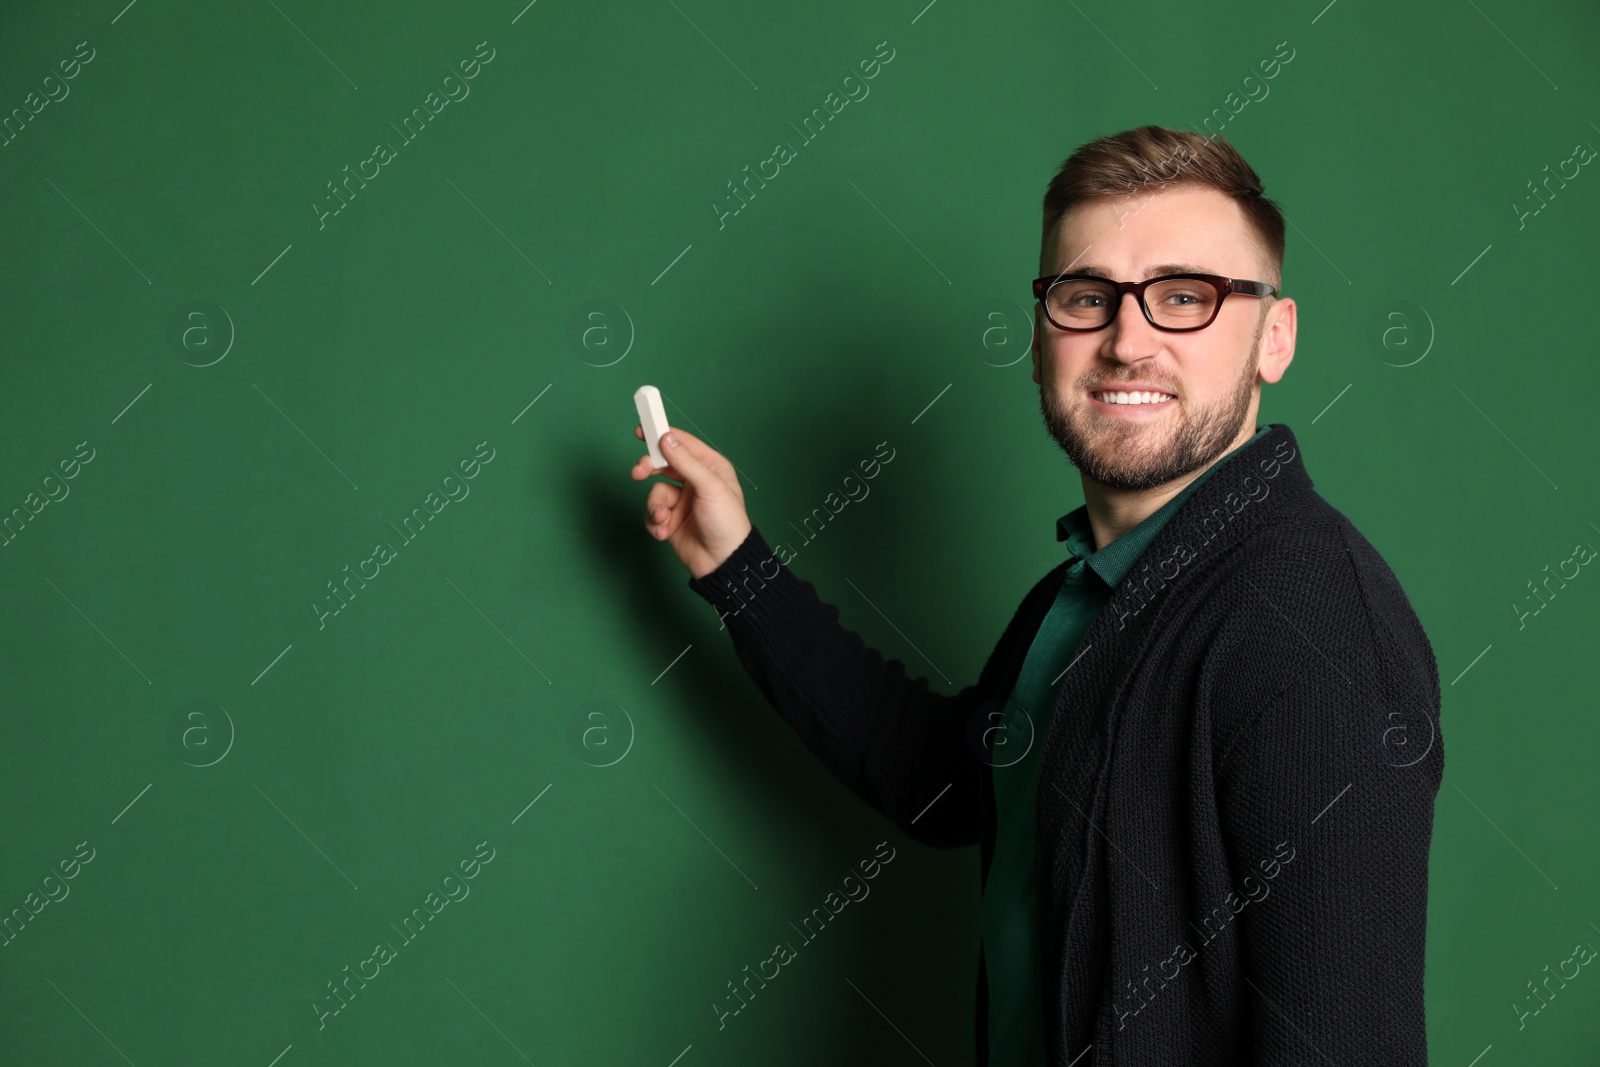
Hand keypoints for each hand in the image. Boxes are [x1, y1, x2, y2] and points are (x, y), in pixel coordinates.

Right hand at [631, 425, 752, 579]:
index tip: (642, 430)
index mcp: (710, 467)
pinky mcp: (671, 519)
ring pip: (655, 492)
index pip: (682, 444)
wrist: (722, 563)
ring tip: (662, 519)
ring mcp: (682, 501)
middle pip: (663, 465)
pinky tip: (665, 532)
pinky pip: (652, 513)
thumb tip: (666, 438)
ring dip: (655, 506)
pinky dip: (655, 522)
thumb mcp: (710, 487)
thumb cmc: (727, 523)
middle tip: (637, 472)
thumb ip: (686, 462)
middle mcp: (694, 481)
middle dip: (649, 469)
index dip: (662, 435)